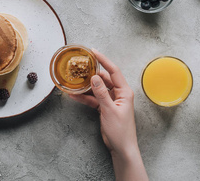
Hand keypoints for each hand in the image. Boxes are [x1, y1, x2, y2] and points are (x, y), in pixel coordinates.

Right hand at [70, 49, 148, 180]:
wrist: (121, 148)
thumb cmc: (120, 131)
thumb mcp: (109, 110)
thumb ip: (101, 93)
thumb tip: (95, 77)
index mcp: (124, 92)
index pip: (113, 71)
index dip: (104, 60)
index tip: (94, 52)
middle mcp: (119, 94)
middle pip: (104, 78)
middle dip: (92, 73)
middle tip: (80, 67)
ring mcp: (111, 101)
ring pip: (97, 89)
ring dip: (86, 86)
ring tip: (74, 81)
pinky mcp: (105, 108)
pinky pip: (94, 99)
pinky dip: (85, 97)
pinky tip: (74, 95)